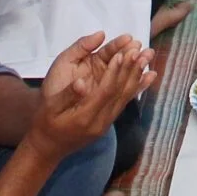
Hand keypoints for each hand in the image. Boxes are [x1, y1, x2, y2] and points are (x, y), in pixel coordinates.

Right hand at [31, 32, 151, 155]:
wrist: (49, 146)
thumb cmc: (46, 122)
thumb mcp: (50, 108)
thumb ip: (67, 95)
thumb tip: (81, 82)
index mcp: (85, 116)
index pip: (105, 91)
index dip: (114, 72)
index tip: (121, 53)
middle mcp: (100, 121)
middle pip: (120, 92)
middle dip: (131, 69)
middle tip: (140, 49)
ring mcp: (106, 123)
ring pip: (126, 96)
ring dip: (138, 74)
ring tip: (149, 56)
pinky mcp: (108, 121)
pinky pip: (125, 101)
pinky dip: (138, 86)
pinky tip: (150, 76)